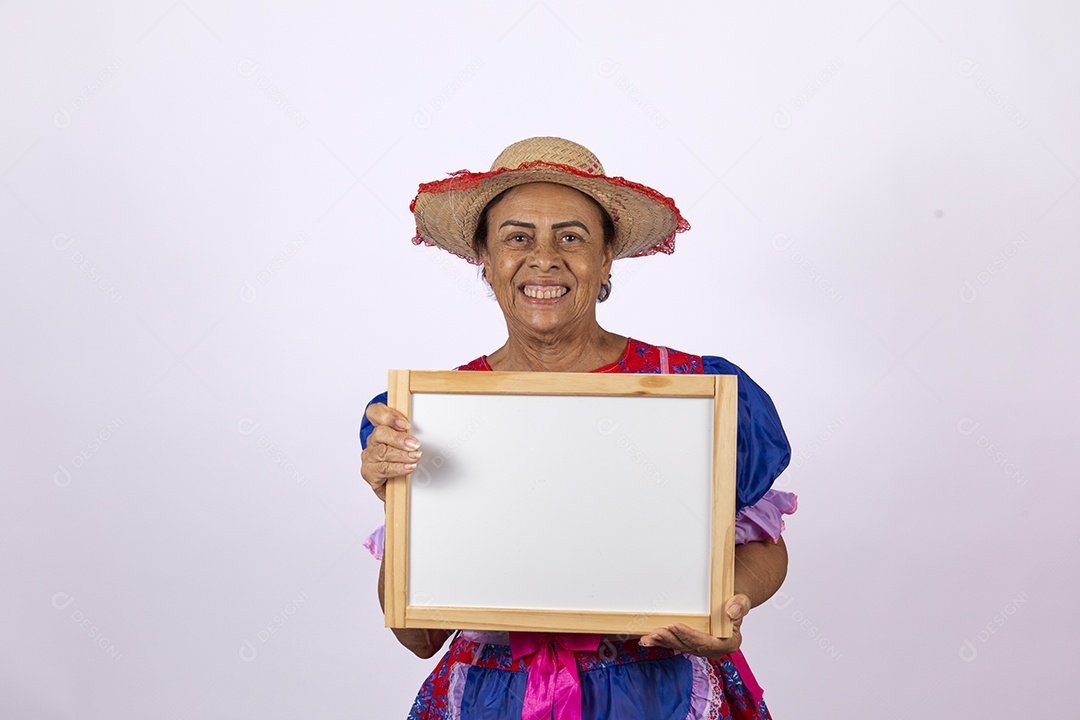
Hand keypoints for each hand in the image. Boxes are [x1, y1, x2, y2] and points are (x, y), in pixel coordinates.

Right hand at [360, 402, 420, 500]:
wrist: (393, 483)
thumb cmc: (401, 457)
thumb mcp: (409, 441)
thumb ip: (411, 431)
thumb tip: (428, 426)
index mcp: (380, 427)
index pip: (375, 412)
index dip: (388, 416)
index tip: (404, 423)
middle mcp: (373, 440)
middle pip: (380, 433)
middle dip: (399, 438)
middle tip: (414, 444)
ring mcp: (369, 456)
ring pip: (382, 452)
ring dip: (401, 455)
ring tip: (415, 457)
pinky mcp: (369, 472)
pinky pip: (382, 469)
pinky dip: (397, 468)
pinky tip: (408, 468)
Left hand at [637, 593, 751, 658]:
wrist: (729, 604)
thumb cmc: (734, 603)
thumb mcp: (742, 601)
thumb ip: (740, 605)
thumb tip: (731, 611)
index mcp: (729, 643)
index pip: (707, 643)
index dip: (690, 636)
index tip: (675, 626)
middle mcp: (714, 649)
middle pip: (690, 646)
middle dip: (672, 639)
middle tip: (656, 631)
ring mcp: (701, 648)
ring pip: (680, 646)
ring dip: (663, 642)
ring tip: (649, 636)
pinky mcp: (690, 644)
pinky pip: (675, 644)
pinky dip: (661, 642)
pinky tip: (647, 640)